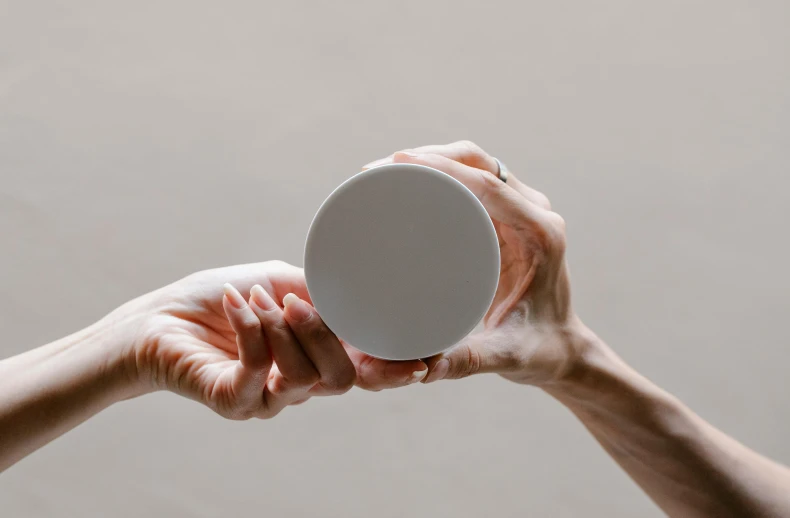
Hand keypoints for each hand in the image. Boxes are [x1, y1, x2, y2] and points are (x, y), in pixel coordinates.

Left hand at [110, 261, 427, 418]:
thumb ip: (322, 291)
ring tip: (253, 297)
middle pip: (344, 380)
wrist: (159, 318)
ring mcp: (268, 399)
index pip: (367, 373)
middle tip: (296, 301)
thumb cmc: (221, 300)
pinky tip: (237, 303)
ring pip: (306, 378)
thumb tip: (362, 286)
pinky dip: (251, 329)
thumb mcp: (281, 283)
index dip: (394, 368)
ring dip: (280, 327)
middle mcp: (298, 386)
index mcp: (316, 359)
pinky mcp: (234, 402)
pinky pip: (260, 371)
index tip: (421, 353)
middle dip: (326, 335)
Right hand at [364, 142, 585, 385]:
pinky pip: (474, 179)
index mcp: (540, 235)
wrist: (561, 350)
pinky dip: (442, 170)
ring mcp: (520, 212)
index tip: (397, 162)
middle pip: (480, 161)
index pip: (490, 184)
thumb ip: (468, 362)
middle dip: (430, 155)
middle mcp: (534, 214)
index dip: (443, 166)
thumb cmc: (540, 351)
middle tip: (379, 167)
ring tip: (386, 169)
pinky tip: (410, 180)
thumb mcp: (507, 358)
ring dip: (434, 157)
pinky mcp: (506, 218)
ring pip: (476, 163)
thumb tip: (422, 368)